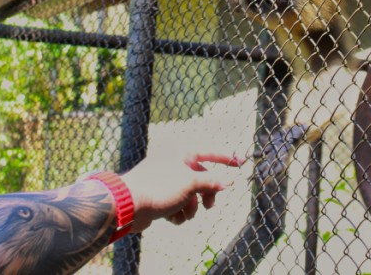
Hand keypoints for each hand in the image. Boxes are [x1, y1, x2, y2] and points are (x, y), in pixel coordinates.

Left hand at [120, 151, 244, 232]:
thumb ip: (211, 182)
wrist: (128, 205)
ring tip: (182, 213)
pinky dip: (177, 212)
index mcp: (180, 153)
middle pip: (200, 178)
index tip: (241, 163)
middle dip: (204, 195)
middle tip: (209, 206)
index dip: (226, 158)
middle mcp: (173, 163)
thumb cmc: (159, 188)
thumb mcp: (191, 184)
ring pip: (190, 194)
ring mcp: (166, 179)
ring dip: (190, 207)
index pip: (209, 152)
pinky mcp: (159, 195)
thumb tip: (228, 183)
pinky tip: (170, 217)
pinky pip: (177, 203)